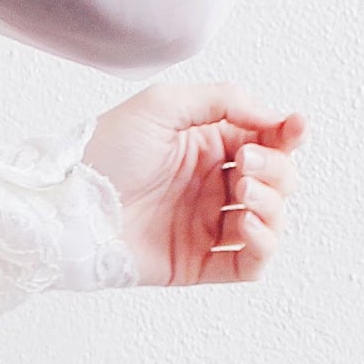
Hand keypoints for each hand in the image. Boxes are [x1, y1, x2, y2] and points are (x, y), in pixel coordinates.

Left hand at [82, 82, 306, 286]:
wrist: (68, 204)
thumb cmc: (104, 152)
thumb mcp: (163, 104)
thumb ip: (223, 100)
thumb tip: (273, 114)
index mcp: (206, 146)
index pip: (267, 140)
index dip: (289, 134)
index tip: (295, 127)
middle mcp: (211, 185)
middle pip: (277, 180)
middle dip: (276, 170)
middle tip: (248, 164)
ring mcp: (205, 225)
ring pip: (271, 221)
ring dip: (273, 205)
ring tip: (243, 193)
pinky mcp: (197, 262)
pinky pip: (249, 263)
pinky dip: (263, 245)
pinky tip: (245, 225)